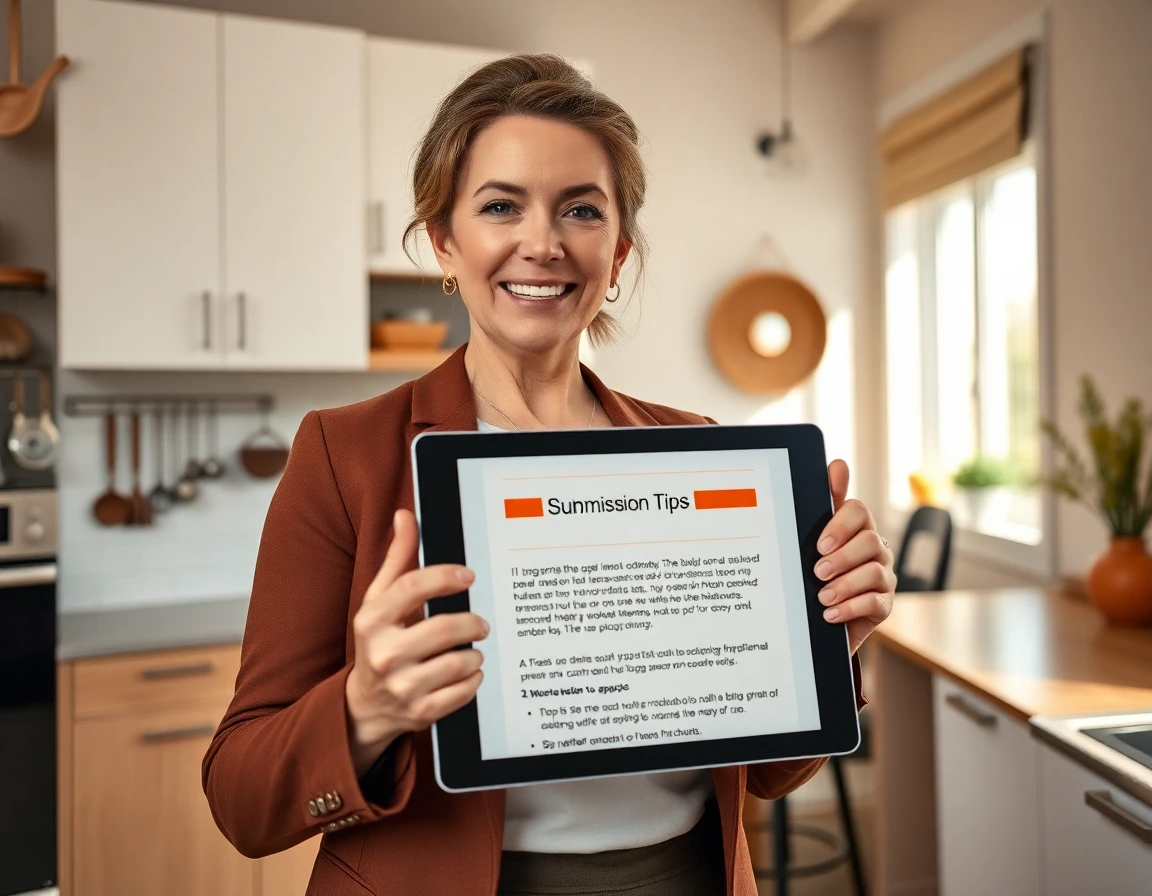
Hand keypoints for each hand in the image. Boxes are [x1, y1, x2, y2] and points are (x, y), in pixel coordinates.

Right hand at [344, 509, 488, 775]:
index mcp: (372, 620)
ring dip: (475, 652)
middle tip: (480, 622)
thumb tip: (405, 516)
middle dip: (472, 622)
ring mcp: (401, 686)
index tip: (467, 576)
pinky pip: (464, 691)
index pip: (413, 587)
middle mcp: (383, 653)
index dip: (446, 577)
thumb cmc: (376, 642)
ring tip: (471, 649)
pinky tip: (468, 672)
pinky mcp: (420, 712)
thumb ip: (397, 558)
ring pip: (460, 661)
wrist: (363, 705)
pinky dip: (474, 679)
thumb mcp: (378, 600)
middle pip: (445, 627)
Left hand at [815, 460, 895, 654]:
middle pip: (869, 542)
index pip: (859, 511)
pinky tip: (830, 613)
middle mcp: (875, 549)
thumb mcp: (813, 539)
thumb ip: (826, 503)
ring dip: (844, 585)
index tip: (820, 544)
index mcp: (857, 528)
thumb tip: (838, 464)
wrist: (819, 617)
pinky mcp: (884, 605)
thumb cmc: (817, 571)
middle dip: (842, 558)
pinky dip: (850, 607)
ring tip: (822, 597)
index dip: (841, 526)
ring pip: (874, 573)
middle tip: (817, 571)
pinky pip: (875, 602)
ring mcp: (884, 577)